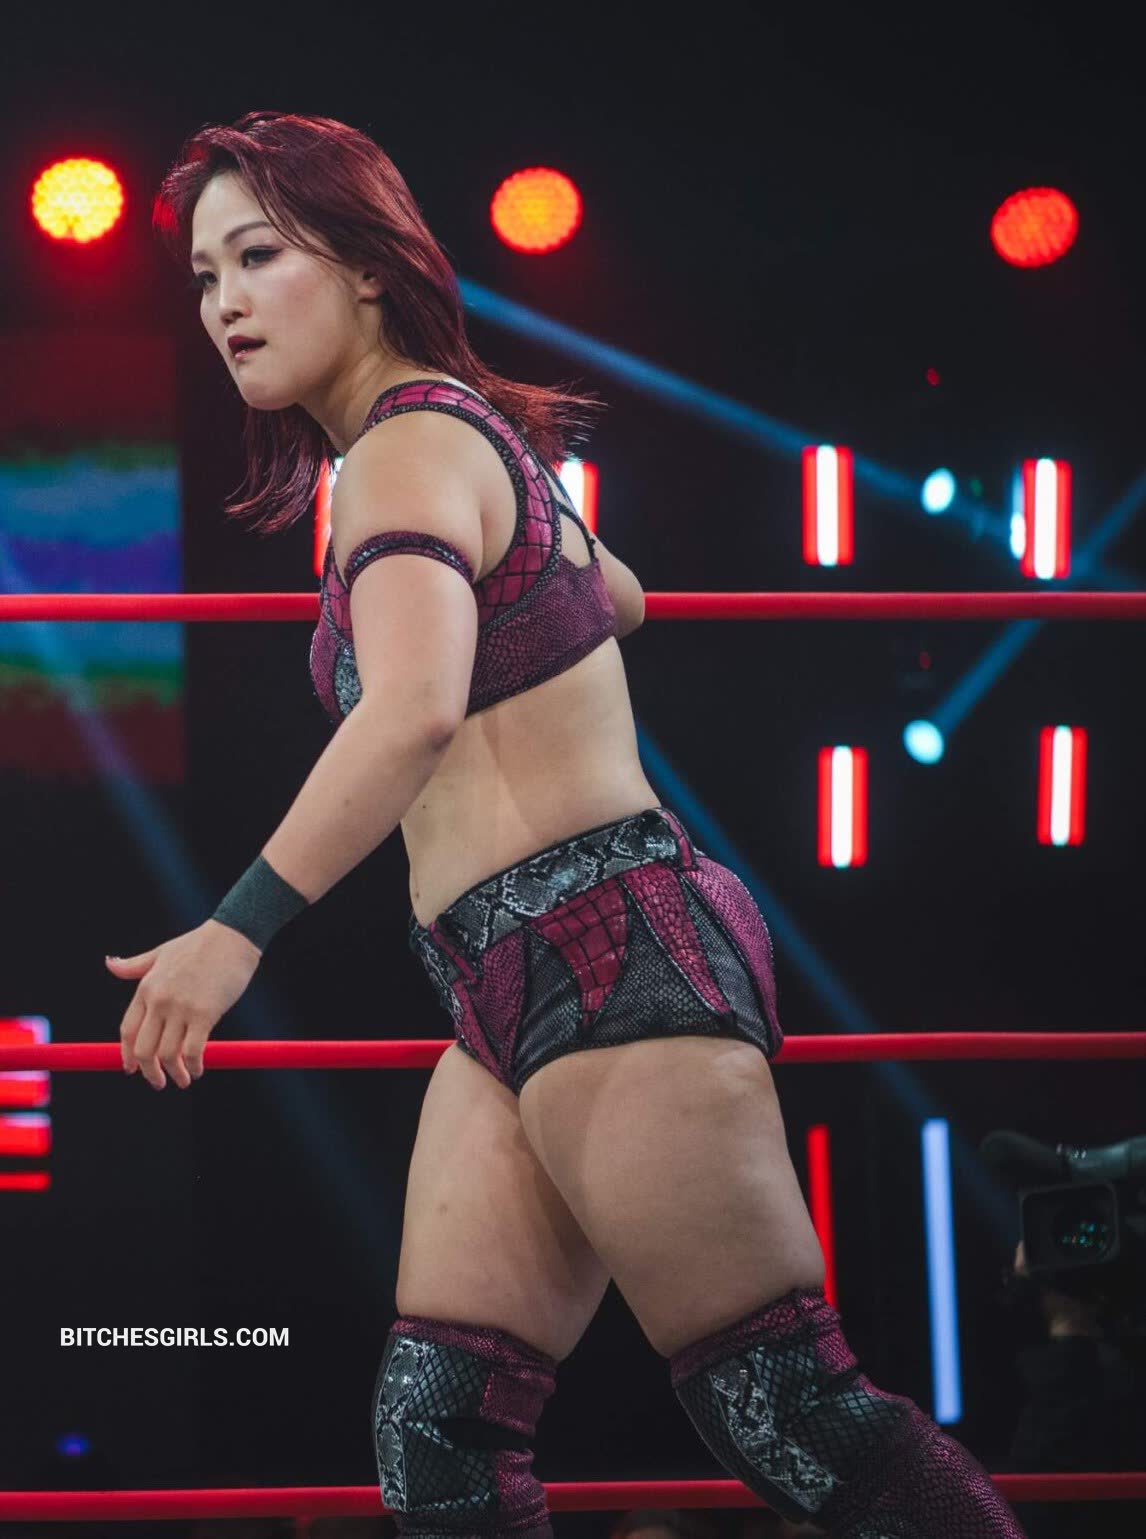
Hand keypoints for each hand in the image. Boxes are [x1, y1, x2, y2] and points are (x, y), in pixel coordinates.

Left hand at [107, 920, 261, 1088]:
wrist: (232, 935)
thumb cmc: (199, 944)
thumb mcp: (161, 953)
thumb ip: (135, 965)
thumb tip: (110, 964)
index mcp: (146, 988)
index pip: (128, 1031)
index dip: (128, 1055)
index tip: (132, 1069)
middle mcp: (159, 1000)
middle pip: (144, 1050)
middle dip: (149, 1073)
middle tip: (158, 1082)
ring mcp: (181, 1008)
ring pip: (168, 1055)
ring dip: (174, 1074)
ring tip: (183, 1079)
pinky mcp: (205, 1013)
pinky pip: (193, 1050)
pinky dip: (194, 1066)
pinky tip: (198, 1069)